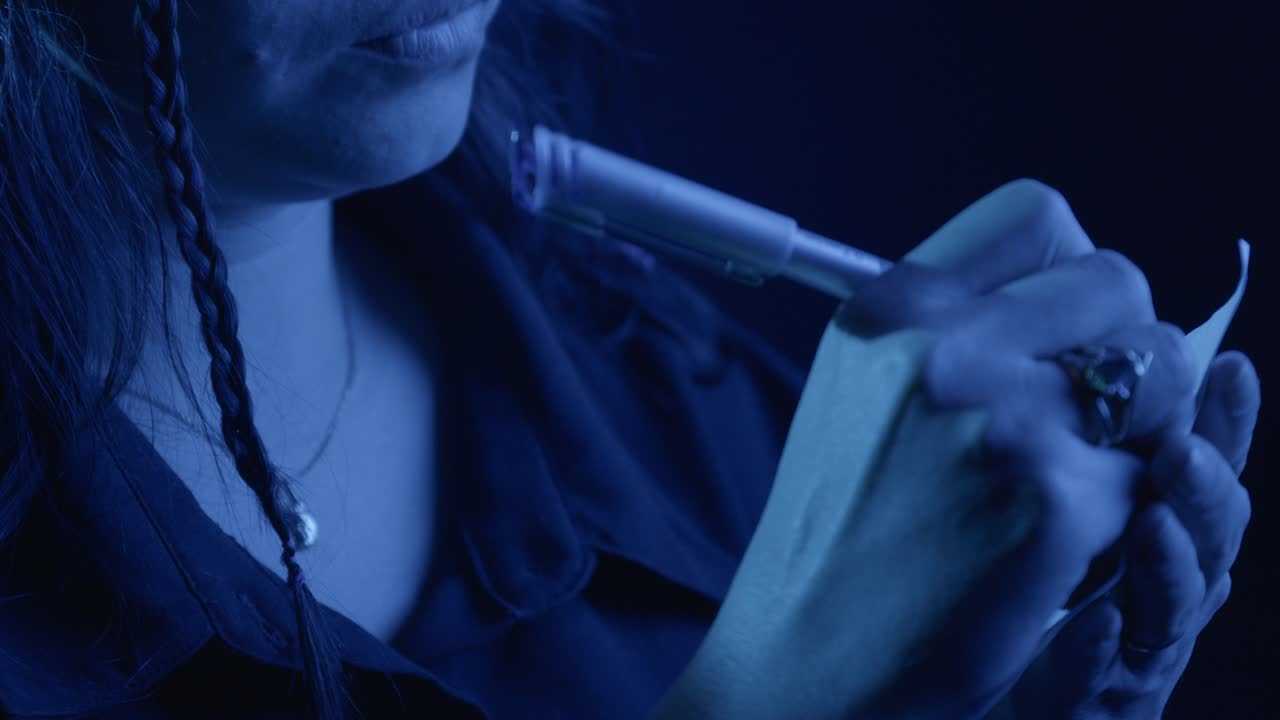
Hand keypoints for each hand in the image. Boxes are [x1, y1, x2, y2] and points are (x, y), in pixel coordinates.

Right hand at [657, 179, 1192, 719]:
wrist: (810, 649)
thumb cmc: (841, 523)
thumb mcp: (860, 388)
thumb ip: (953, 321)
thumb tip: (1078, 289)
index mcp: (888, 308)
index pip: (1038, 213)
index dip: (1070, 268)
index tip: (1064, 323)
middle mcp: (942, 345)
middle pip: (1119, 281)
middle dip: (1122, 346)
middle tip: (1080, 414)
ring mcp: (1003, 419)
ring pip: (1161, 372)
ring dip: (1138, 424)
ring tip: (1064, 474)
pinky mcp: (1055, 499)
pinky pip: (1149, 471)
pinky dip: (1118, 508)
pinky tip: (1047, 540)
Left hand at [998, 350, 1259, 718]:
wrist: (992, 694)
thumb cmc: (1034, 588)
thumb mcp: (1063, 503)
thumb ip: (1092, 445)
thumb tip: (1100, 358)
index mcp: (1164, 529)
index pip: (1207, 468)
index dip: (1227, 422)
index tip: (1228, 367)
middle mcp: (1166, 584)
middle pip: (1209, 534)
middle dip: (1202, 490)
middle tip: (1180, 450)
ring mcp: (1141, 647)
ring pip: (1174, 605)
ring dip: (1167, 564)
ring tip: (1152, 524)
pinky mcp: (1105, 700)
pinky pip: (1109, 675)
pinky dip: (1101, 648)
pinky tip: (1095, 621)